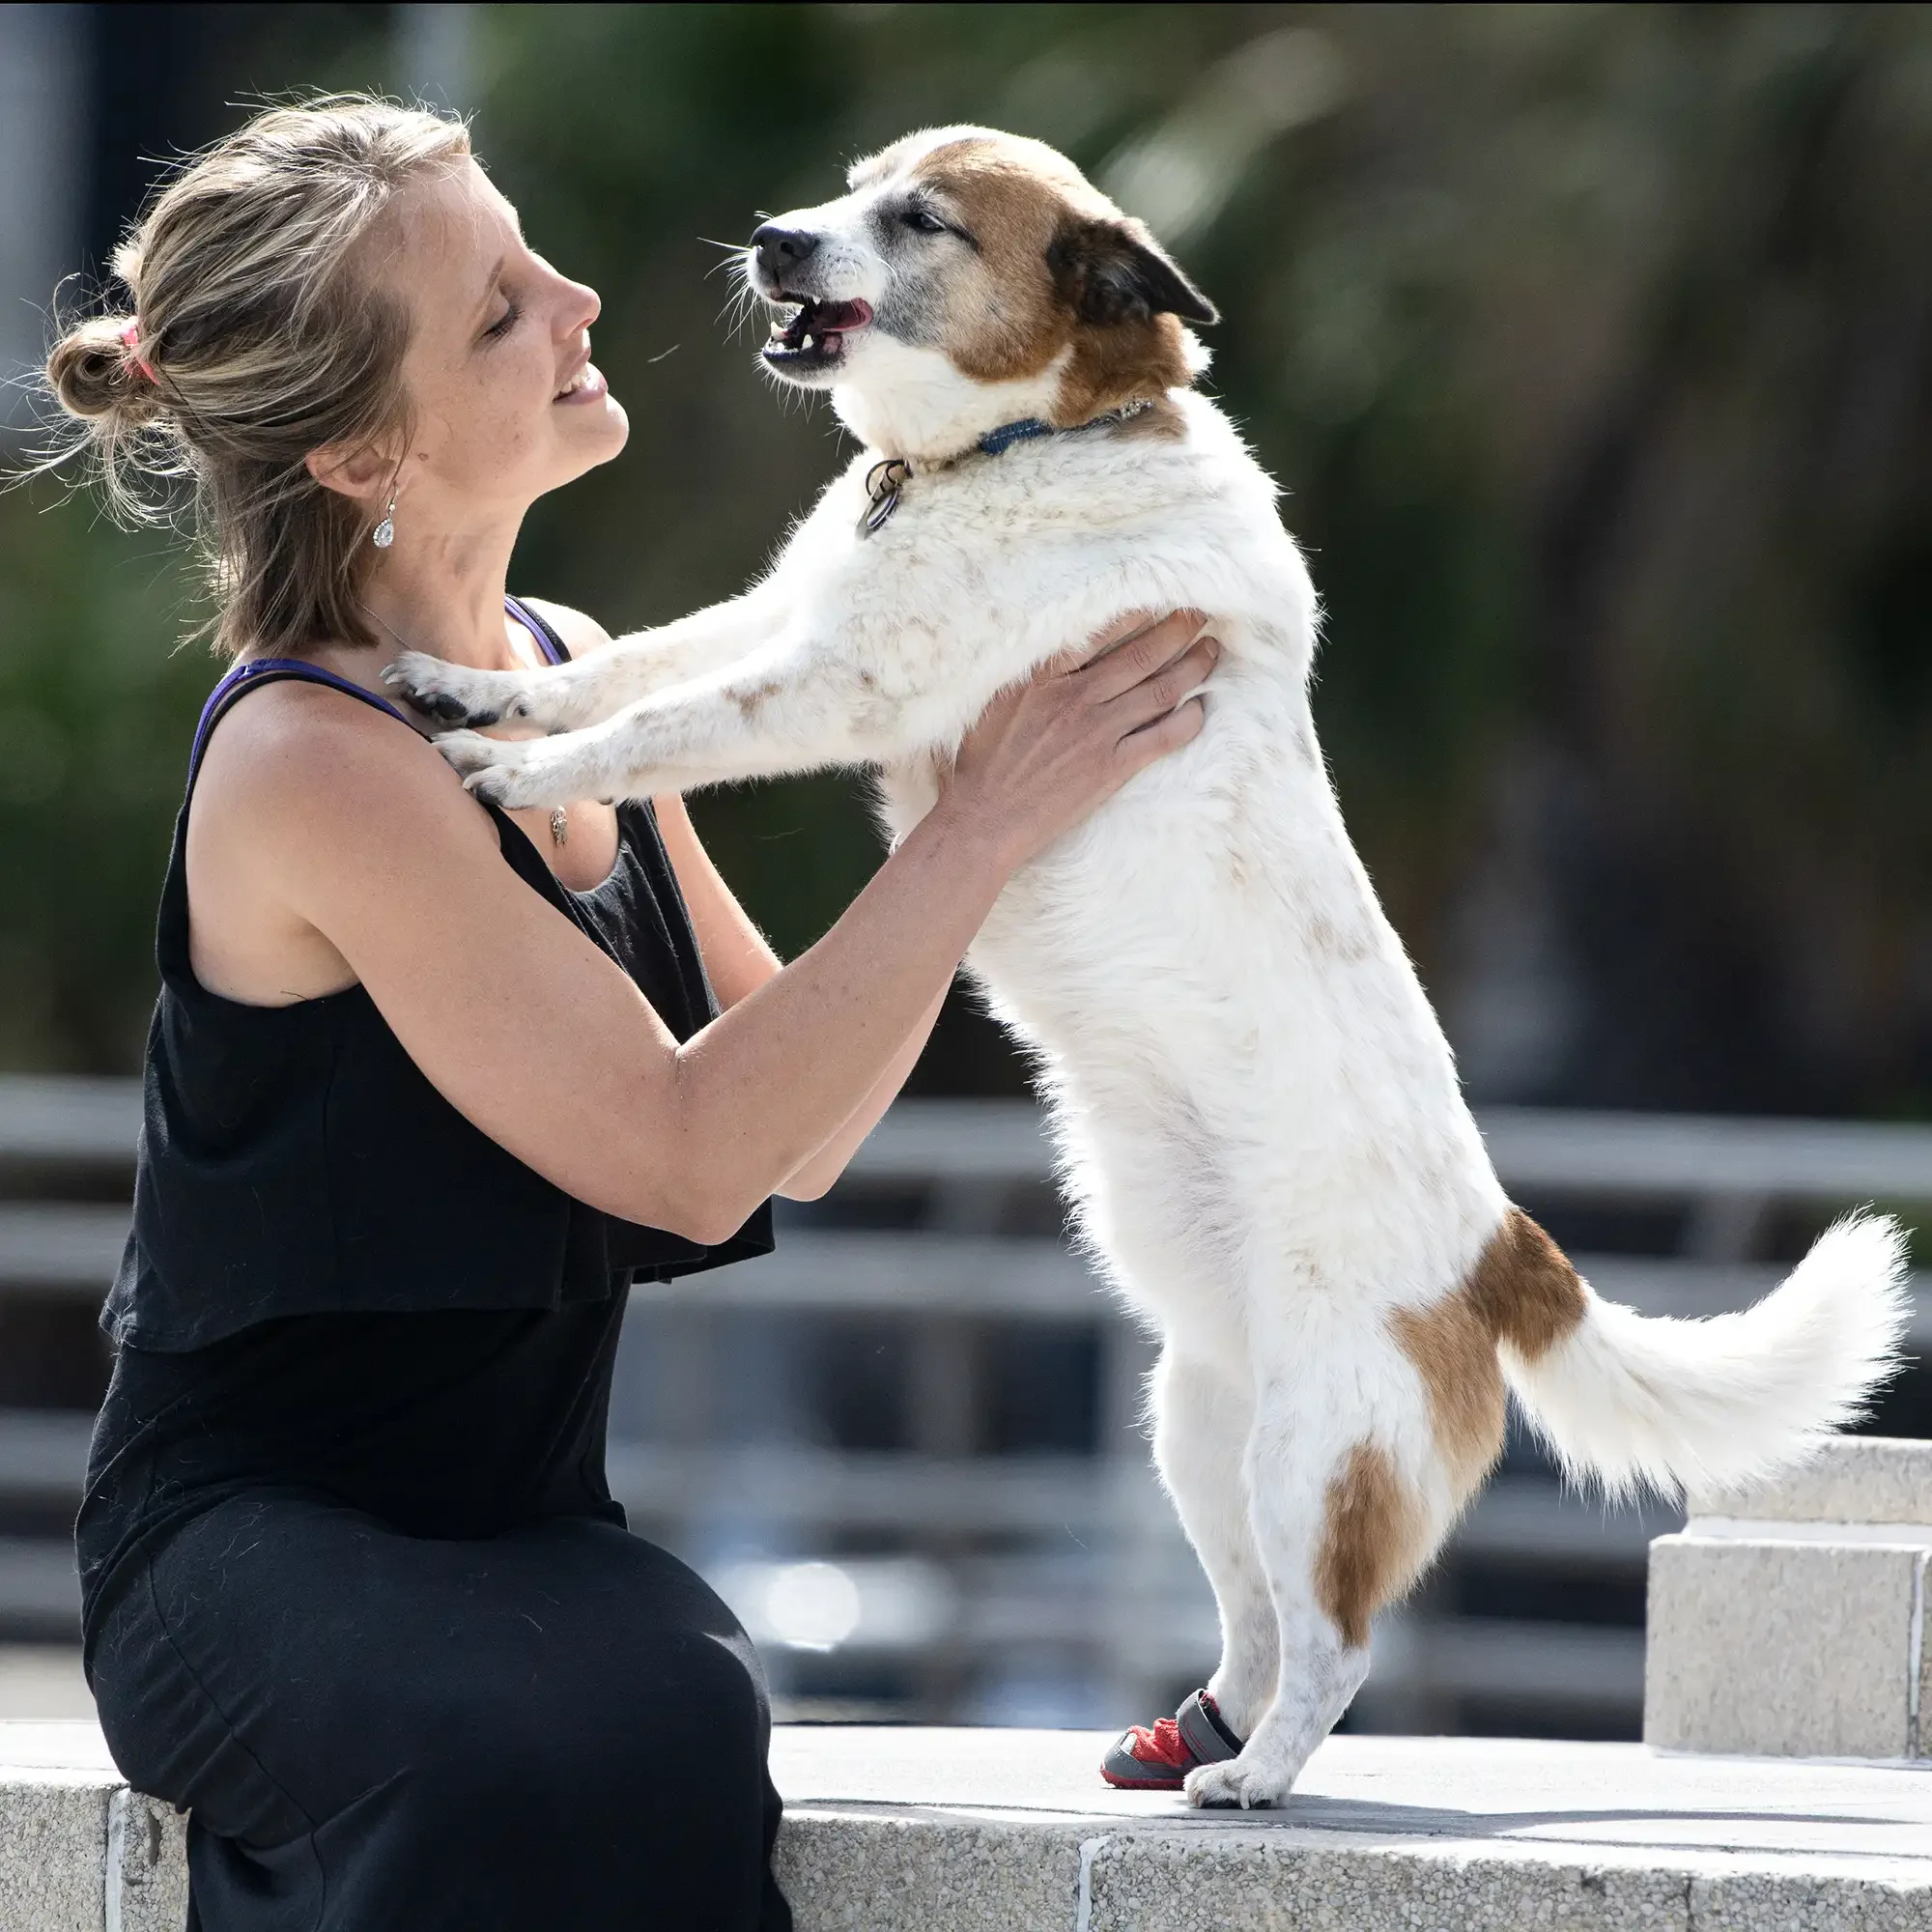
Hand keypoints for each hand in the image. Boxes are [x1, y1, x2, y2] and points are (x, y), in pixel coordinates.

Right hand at [938, 609, 1218, 869]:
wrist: (984, 818)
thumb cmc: (980, 763)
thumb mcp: (993, 701)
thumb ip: (1029, 673)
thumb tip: (1056, 646)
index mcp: (1043, 676)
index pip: (1103, 630)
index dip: (1140, 611)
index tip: (1161, 598)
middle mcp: (1076, 698)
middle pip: (1143, 655)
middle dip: (1179, 629)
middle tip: (1200, 614)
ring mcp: (1097, 733)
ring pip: (1161, 690)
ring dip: (1193, 667)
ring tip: (1211, 651)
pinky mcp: (1112, 768)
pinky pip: (1163, 737)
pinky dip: (1187, 720)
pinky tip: (1200, 708)